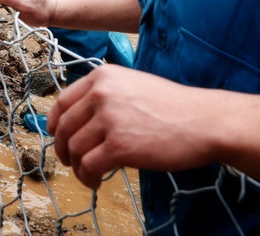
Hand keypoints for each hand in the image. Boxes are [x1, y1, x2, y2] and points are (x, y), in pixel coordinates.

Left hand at [48, 65, 218, 188]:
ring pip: (74, 149)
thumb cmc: (174, 107)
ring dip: (77, 167)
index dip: (56, 123)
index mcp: (102, 77)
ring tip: (89, 174)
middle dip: (63, 149)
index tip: (58, 136)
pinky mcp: (119, 146)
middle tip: (71, 161)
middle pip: (65, 127)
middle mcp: (101, 94)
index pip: (63, 101)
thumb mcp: (133, 85)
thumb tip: (81, 118)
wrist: (203, 121)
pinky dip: (87, 177)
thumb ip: (106, 96)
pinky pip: (88, 166)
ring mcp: (109, 119)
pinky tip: (96, 182)